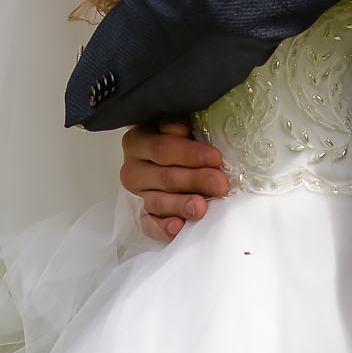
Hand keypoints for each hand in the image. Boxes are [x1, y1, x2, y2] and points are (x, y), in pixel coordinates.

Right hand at [122, 119, 227, 240]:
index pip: (163, 148)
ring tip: (201, 207)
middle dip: (195, 180)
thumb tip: (180, 128)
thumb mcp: (176, 128)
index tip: (216, 157)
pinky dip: (162, 227)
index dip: (190, 153)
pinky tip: (177, 227)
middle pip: (165, 176)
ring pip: (157, 202)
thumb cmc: (176, 144)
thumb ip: (176, 125)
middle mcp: (132, 169)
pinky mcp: (140, 216)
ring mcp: (135, 195)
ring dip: (181, 205)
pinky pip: (149, 224)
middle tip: (220, 184)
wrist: (161, 163)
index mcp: (138, 142)